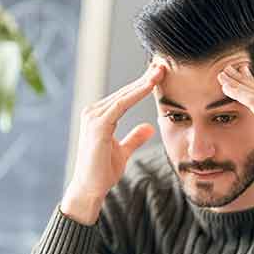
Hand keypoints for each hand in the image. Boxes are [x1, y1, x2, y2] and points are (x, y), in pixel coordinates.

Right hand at [62, 63, 165, 224]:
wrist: (90, 189)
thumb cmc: (102, 172)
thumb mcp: (123, 151)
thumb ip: (134, 138)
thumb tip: (149, 127)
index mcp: (99, 117)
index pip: (124, 96)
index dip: (142, 85)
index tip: (159, 74)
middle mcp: (93, 113)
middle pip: (124, 92)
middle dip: (144, 78)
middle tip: (163, 65)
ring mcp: (93, 117)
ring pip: (124, 95)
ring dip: (143, 82)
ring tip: (160, 71)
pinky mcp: (97, 125)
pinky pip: (121, 105)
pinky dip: (136, 94)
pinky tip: (150, 85)